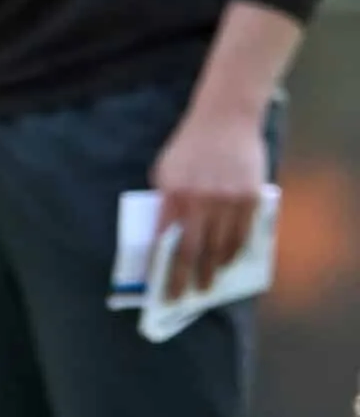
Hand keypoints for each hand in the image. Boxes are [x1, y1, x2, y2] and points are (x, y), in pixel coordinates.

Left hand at [151, 98, 270, 294]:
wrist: (224, 120)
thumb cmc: (189, 147)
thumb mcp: (165, 171)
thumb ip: (166, 202)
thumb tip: (168, 239)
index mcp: (173, 193)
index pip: (167, 241)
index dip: (166, 269)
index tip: (164, 289)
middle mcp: (200, 200)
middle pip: (195, 251)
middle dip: (189, 278)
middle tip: (186, 297)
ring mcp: (228, 200)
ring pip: (223, 247)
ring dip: (215, 269)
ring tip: (208, 284)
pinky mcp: (251, 198)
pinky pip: (244, 234)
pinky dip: (235, 252)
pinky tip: (228, 262)